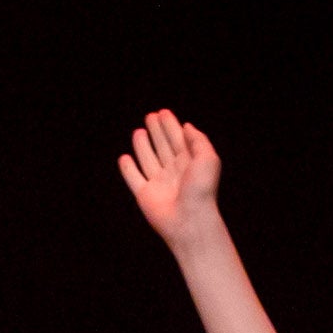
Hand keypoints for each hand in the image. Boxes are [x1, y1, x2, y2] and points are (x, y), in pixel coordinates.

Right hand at [117, 109, 224, 244]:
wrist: (190, 219)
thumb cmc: (201, 189)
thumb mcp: (208, 158)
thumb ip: (198, 140)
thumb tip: (186, 126)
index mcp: (189, 163)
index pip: (178, 140)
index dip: (170, 125)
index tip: (163, 112)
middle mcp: (173, 172)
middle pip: (163, 147)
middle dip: (157, 132)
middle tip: (150, 116)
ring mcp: (158, 184)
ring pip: (148, 160)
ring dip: (142, 146)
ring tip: (138, 132)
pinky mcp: (144, 196)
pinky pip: (134, 179)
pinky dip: (128, 169)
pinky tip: (124, 158)